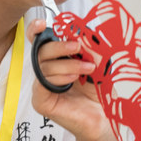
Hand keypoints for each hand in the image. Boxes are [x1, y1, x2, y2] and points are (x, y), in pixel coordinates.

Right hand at [26, 19, 111, 140]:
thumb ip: (89, 47)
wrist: (103, 117)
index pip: (39, 42)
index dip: (36, 31)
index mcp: (56, 59)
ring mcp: (41, 87)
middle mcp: (46, 72)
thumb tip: (81, 32)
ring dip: (68, 64)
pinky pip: (43, 83)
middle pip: (40, 51)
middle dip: (59, 46)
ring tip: (87, 69)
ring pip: (44, 66)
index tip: (42, 23)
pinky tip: (73, 79)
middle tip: (77, 46)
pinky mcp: (41, 101)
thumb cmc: (98, 92)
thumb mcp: (97, 63)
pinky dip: (60, 78)